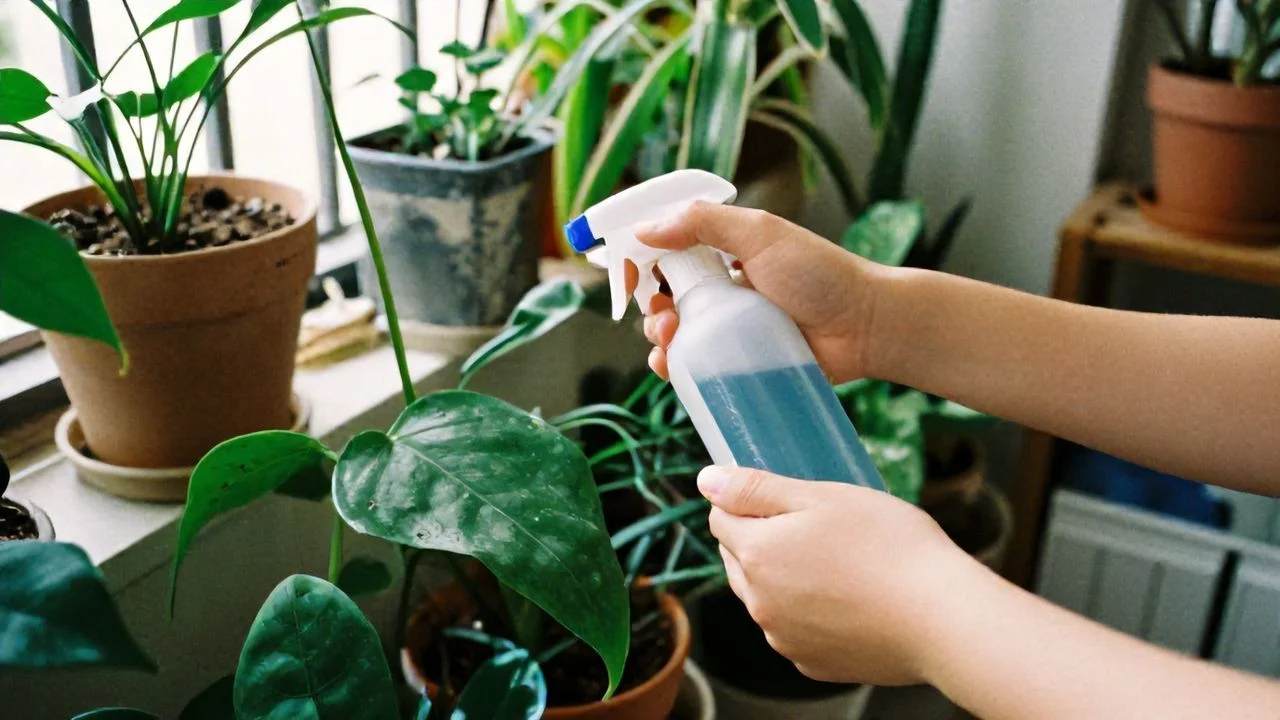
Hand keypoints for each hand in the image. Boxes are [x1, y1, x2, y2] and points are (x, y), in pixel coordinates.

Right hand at [636, 203, 883, 382]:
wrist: (867, 326)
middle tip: (662, 314)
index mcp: (726, 251)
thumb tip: (644, 229)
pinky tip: (670, 367)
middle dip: (650, 304)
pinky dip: (675, 367)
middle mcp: (725, 288)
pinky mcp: (741, 362)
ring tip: (668, 340)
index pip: (669, 250)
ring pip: (676, 333)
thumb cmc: (821, 274)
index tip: (625, 274)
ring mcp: (732, 327)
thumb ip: (702, 223)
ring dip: (657, 335)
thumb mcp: (760, 234)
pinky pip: (697, 366)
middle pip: (665, 295)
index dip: (641, 260)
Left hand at [697, 465, 987, 686]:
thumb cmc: (890, 546)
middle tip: (815, 526)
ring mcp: (784, 638)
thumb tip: (706, 481)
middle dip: (761, 539)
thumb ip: (756, 489)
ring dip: (784, 577)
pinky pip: (795, 629)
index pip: (720, 519)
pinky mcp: (813, 663)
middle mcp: (759, 603)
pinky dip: (809, 613)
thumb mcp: (823, 496)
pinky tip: (849, 598)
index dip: (745, 501)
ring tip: (838, 562)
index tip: (780, 496)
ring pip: (765, 597)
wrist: (942, 618)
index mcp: (756, 554)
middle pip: (738, 560)